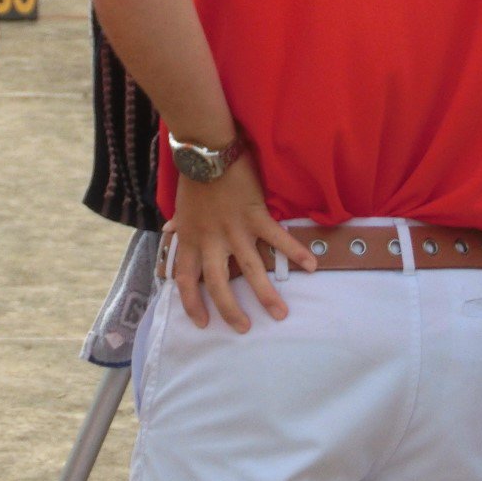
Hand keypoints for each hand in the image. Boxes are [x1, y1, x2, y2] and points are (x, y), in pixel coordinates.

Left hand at [163, 153, 314, 332]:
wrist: (207, 152)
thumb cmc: (194, 179)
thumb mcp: (181, 207)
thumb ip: (180, 225)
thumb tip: (170, 232)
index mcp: (190, 240)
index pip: (186, 281)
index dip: (192, 305)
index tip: (202, 323)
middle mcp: (211, 242)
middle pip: (218, 286)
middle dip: (231, 311)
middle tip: (244, 328)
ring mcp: (234, 231)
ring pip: (250, 270)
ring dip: (266, 294)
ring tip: (280, 314)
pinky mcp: (255, 216)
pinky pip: (277, 239)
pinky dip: (295, 252)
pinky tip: (311, 266)